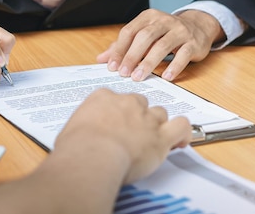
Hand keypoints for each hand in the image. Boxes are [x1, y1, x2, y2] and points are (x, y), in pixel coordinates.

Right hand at [54, 89, 191, 183]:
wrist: (92, 156)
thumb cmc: (77, 147)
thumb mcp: (72, 129)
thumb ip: (83, 126)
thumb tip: (82, 137)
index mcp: (104, 97)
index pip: (116, 99)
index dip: (118, 113)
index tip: (115, 124)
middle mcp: (128, 103)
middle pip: (140, 103)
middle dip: (138, 117)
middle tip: (131, 134)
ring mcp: (146, 118)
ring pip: (160, 113)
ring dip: (157, 125)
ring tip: (151, 140)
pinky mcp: (161, 136)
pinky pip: (181, 126)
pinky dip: (183, 133)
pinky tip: (179, 141)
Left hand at [97, 8, 223, 80]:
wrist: (198, 26)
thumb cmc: (165, 33)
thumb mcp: (145, 34)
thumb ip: (124, 45)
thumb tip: (101, 59)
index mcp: (148, 17)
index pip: (129, 31)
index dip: (119, 49)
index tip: (112, 66)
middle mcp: (164, 21)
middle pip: (144, 37)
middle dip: (132, 56)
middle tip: (124, 73)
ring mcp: (180, 31)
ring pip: (162, 46)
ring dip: (149, 63)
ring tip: (139, 77)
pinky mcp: (193, 43)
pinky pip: (183, 55)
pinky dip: (174, 66)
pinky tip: (166, 77)